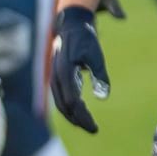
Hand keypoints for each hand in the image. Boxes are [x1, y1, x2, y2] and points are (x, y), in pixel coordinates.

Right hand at [49, 6, 109, 133]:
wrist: (70, 26)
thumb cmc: (85, 40)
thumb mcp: (96, 56)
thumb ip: (99, 76)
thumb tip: (102, 97)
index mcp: (64, 72)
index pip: (73, 101)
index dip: (83, 116)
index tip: (95, 127)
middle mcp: (56, 77)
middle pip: (64, 106)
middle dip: (78, 119)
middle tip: (93, 129)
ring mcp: (54, 78)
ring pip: (60, 103)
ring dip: (72, 116)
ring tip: (86, 124)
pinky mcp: (56, 78)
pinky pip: (60, 97)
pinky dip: (69, 107)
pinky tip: (79, 112)